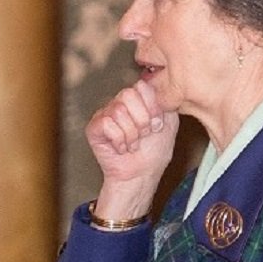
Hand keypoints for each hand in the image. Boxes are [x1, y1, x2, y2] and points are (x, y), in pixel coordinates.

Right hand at [86, 78, 179, 193]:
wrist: (141, 175)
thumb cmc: (153, 152)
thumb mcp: (169, 122)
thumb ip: (165, 100)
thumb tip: (152, 86)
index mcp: (137, 99)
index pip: (142, 86)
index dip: (152, 107)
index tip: (156, 125)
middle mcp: (119, 103)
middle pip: (128, 95)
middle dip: (141, 120)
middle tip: (143, 135)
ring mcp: (105, 114)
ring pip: (118, 111)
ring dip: (131, 134)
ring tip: (132, 144)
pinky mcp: (94, 128)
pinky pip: (107, 124)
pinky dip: (118, 140)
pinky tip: (121, 148)